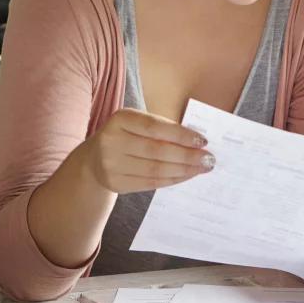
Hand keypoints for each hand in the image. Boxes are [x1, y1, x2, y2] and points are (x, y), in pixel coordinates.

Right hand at [82, 108, 213, 193]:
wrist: (94, 159)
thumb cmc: (127, 136)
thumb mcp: (137, 124)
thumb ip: (162, 128)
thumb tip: (198, 141)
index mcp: (120, 119)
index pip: (155, 127)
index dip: (181, 135)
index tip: (203, 141)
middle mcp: (112, 140)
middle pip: (157, 151)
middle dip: (187, 156)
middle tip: (209, 159)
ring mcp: (111, 164)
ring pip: (155, 169)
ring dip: (184, 170)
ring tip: (202, 168)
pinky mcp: (115, 183)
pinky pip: (150, 182)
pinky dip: (172, 179)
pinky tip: (186, 175)